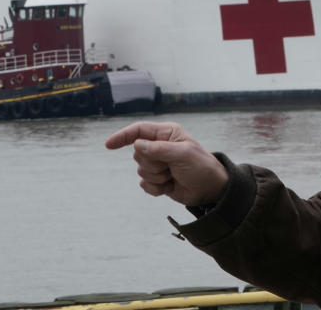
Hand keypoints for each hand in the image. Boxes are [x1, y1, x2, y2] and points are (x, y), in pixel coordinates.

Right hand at [105, 121, 228, 205]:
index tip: (109, 145)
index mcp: (167, 134)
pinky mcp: (158, 180)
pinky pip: (145, 185)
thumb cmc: (202, 167)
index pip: (139, 131)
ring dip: (156, 177)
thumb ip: (159, 149)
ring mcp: (158, 163)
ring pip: (140, 170)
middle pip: (137, 153)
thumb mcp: (183, 154)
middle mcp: (160, 146)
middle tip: (170, 167)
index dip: (123, 136)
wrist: (211, 190)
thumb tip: (136, 144)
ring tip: (173, 176)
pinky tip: (169, 186)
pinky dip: (156, 188)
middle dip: (152, 164)